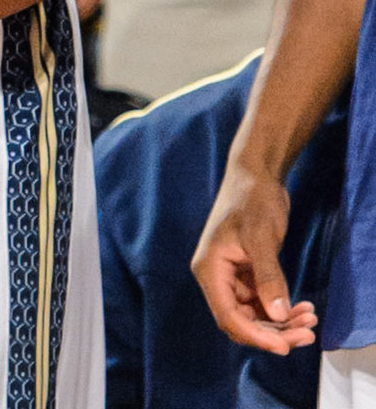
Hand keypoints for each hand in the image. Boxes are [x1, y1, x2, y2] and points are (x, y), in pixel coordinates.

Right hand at [195, 161, 319, 352]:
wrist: (256, 176)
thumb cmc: (251, 201)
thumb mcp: (261, 238)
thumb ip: (268, 277)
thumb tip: (279, 315)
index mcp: (210, 270)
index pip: (228, 316)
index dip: (255, 335)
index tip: (285, 346)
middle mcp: (217, 277)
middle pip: (242, 320)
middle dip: (274, 332)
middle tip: (308, 333)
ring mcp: (232, 276)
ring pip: (255, 314)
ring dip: (283, 323)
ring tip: (312, 319)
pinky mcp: (247, 272)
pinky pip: (264, 301)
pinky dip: (284, 308)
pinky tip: (304, 307)